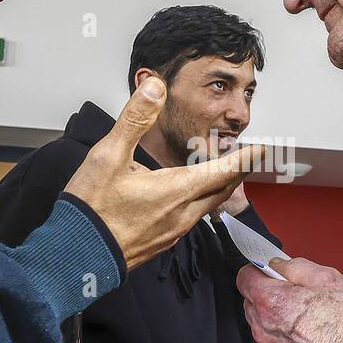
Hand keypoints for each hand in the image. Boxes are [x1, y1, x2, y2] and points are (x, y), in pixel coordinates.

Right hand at [64, 79, 265, 270]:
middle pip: (223, 190)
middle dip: (238, 171)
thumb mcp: (107, 155)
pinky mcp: (163, 242)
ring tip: (223, 172)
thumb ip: (135, 119)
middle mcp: (182, 214)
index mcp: (176, 190)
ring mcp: (174, 231)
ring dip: (220, 187)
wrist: (76, 255)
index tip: (265, 149)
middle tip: (248, 157)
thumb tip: (155, 87)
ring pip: (209, 206)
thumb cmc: (90, 208)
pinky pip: (193, 219)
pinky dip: (202, 201)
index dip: (247, 158)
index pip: (225, 170)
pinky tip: (190, 197)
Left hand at [238, 257, 342, 342]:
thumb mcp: (327, 278)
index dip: (259, 272)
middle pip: (252, 304)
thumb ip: (294, 266)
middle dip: (269, 297)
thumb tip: (280, 266)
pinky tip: (309, 341)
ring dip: (277, 322)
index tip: (270, 274)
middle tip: (297, 297)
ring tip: (308, 322)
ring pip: (262, 328)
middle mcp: (264, 330)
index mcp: (271, 302)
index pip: (245, 277)